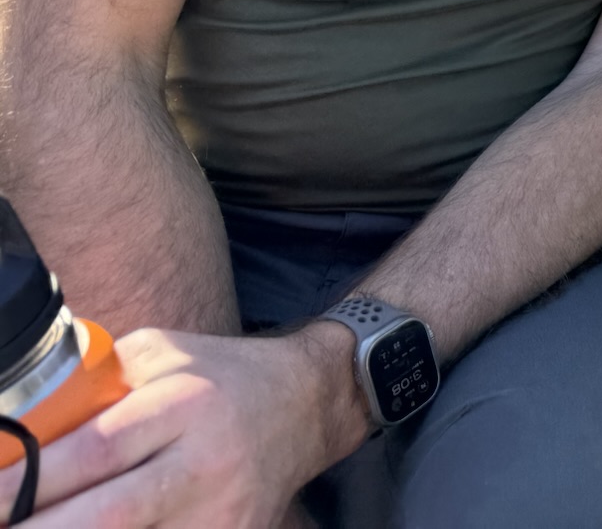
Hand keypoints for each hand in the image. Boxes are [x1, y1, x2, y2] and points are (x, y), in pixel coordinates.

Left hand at [4, 324, 369, 527]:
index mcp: (184, 404)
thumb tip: (18, 416)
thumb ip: (94, 384)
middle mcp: (206, 462)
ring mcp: (223, 512)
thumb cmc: (216, 376)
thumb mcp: (157, 355)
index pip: (94, 451)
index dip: (27, 484)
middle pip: (109, 517)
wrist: (305, 403)